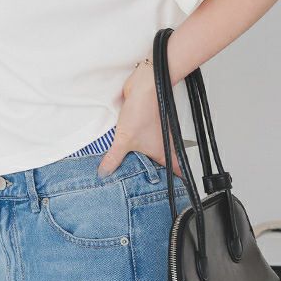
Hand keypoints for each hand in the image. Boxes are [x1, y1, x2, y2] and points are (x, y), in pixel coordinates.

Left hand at [97, 59, 182, 178]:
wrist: (144, 86)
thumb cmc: (143, 110)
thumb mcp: (124, 139)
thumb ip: (114, 158)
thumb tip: (104, 173)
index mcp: (163, 151)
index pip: (175, 172)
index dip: (175, 184)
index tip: (172, 195)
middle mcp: (162, 144)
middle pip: (162, 164)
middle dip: (156, 176)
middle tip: (146, 189)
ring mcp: (155, 134)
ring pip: (152, 152)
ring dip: (144, 160)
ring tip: (132, 172)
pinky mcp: (145, 125)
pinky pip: (141, 140)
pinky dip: (135, 147)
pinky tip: (125, 149)